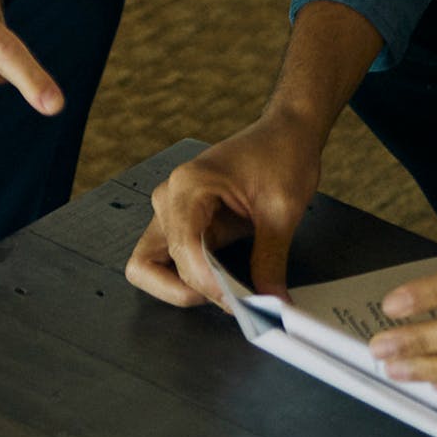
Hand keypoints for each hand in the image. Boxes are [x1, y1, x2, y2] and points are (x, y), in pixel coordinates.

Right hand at [125, 114, 322, 306]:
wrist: (286, 134)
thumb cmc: (283, 155)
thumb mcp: (283, 210)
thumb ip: (271, 260)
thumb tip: (270, 302)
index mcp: (188, 185)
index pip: (181, 249)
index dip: (206, 283)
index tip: (237, 302)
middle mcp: (169, 197)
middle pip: (150, 263)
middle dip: (187, 290)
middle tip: (231, 301)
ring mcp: (171, 211)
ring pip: (152, 266)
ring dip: (185, 287)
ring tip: (229, 293)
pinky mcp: (183, 223)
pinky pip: (173, 260)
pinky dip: (193, 279)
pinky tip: (227, 282)